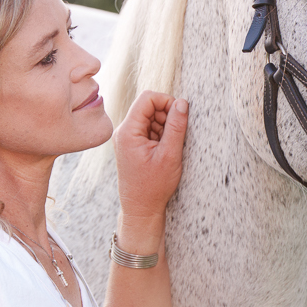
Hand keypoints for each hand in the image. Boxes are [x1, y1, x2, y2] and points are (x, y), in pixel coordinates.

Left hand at [115, 91, 186, 233]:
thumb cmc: (153, 186)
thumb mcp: (170, 154)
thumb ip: (176, 126)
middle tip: (175, 136)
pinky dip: (160, 135)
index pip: (148, 98)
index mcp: (128, 131)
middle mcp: (123, 131)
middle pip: (149, 106)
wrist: (141, 209)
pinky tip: (164, 151)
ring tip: (169, 148)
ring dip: (165, 127)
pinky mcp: (132, 145)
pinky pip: (149, 129)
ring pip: (150, 118)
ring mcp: (127, 138)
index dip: (167, 101)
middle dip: (166, 116)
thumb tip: (182, 103)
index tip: (180, 115)